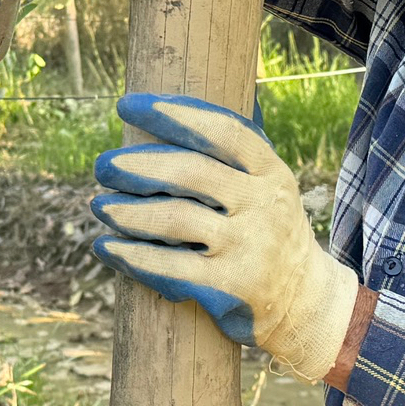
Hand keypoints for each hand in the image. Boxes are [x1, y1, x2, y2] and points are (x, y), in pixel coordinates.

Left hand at [89, 93, 359, 383]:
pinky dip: (132, 256)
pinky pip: (171, 266)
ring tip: (100, 206)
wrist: (304, 300)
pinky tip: (106, 246)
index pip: (223, 131)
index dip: (174, 114)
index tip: (129, 105)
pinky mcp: (231, 287)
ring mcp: (249, 247)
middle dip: (138, 165)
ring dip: (128, 212)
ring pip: (176, 219)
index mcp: (270, 171)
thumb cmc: (268, 230)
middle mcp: (263, 205)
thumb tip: (178, 104)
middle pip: (191, 172)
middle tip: (103, 165)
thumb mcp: (267, 185)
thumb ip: (232, 151)